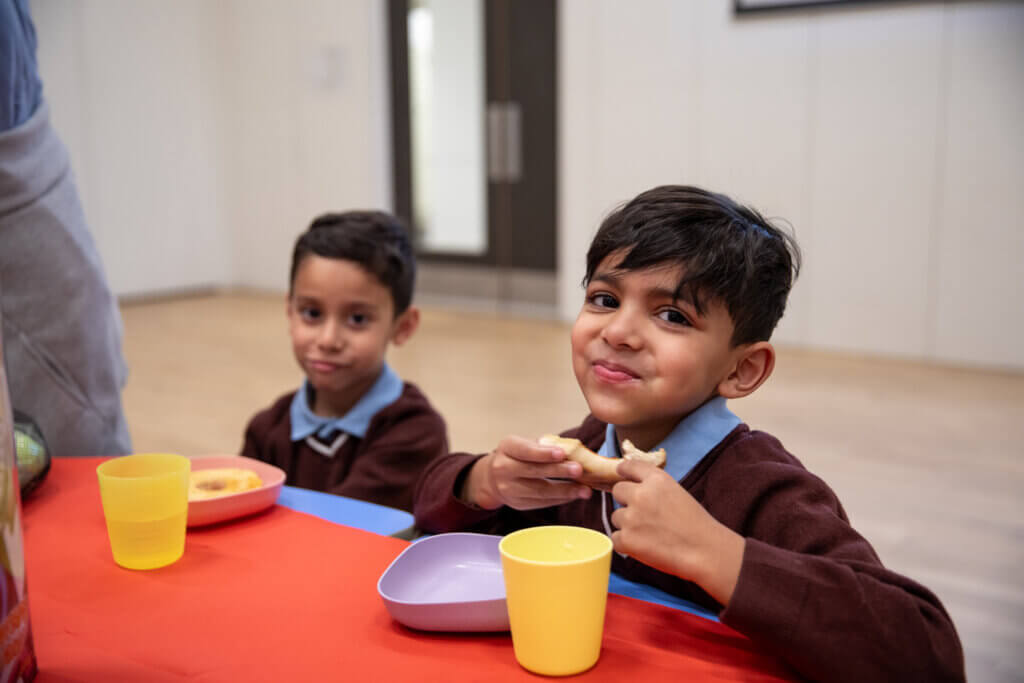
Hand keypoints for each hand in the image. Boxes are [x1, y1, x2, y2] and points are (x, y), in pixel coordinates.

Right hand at [462, 436, 591, 510]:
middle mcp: (504, 469)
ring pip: (539, 491)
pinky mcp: (518, 504)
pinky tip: (574, 495)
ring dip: (565, 490)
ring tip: (584, 490)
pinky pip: (542, 502)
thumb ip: (545, 446)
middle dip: (558, 471)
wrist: (494, 477)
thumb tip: (573, 451)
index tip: (562, 453)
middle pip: (533, 471)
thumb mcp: (525, 444)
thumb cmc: (518, 456)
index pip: (525, 451)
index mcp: (507, 448)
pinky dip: (561, 499)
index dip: (543, 453)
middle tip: (579, 470)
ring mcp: (509, 489)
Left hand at [610, 459, 744, 605]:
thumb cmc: (696, 525)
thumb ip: (655, 488)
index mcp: (657, 480)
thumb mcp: (678, 493)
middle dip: (626, 501)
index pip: (630, 466)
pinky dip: (627, 544)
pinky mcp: (626, 539)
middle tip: (643, 515)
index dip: (624, 470)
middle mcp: (641, 494)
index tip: (620, 472)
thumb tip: (632, 490)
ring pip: (616, 517)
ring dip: (627, 525)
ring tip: (651, 534)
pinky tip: (646, 547)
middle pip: (618, 491)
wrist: (705, 552)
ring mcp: (631, 517)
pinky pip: (616, 538)